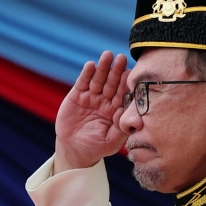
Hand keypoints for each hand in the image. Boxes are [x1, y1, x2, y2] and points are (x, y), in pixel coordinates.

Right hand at [54, 51, 129, 172]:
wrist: (74, 150)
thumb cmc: (96, 147)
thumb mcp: (111, 142)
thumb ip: (121, 130)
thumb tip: (130, 118)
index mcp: (116, 109)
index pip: (123, 94)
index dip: (126, 84)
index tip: (131, 74)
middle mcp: (105, 100)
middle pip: (112, 83)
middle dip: (116, 71)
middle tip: (122, 58)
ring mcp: (91, 97)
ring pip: (98, 79)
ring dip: (103, 67)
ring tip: (107, 55)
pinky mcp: (77, 95)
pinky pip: (82, 82)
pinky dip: (86, 74)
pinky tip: (91, 65)